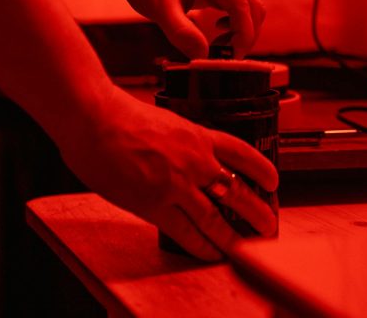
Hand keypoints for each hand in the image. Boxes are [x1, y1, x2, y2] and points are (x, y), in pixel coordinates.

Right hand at [59, 87, 278, 260]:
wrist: (94, 118)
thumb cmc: (118, 114)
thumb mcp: (162, 120)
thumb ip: (177, 139)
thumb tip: (178, 152)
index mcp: (196, 135)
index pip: (241, 152)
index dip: (261, 168)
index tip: (272, 180)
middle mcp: (194, 160)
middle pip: (237, 190)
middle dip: (258, 210)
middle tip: (268, 223)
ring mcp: (177, 184)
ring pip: (216, 217)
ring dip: (235, 236)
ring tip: (247, 247)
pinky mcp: (155, 204)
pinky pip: (187, 232)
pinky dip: (202, 246)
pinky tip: (211, 253)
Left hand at [113, 0, 265, 58]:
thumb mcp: (159, 7)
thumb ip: (181, 32)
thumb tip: (202, 56)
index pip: (242, 5)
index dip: (242, 34)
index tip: (231, 58)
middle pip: (253, 7)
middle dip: (245, 35)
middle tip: (225, 59)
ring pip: (249, 8)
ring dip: (241, 31)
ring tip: (218, 48)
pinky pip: (239, 6)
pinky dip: (235, 24)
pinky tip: (218, 33)